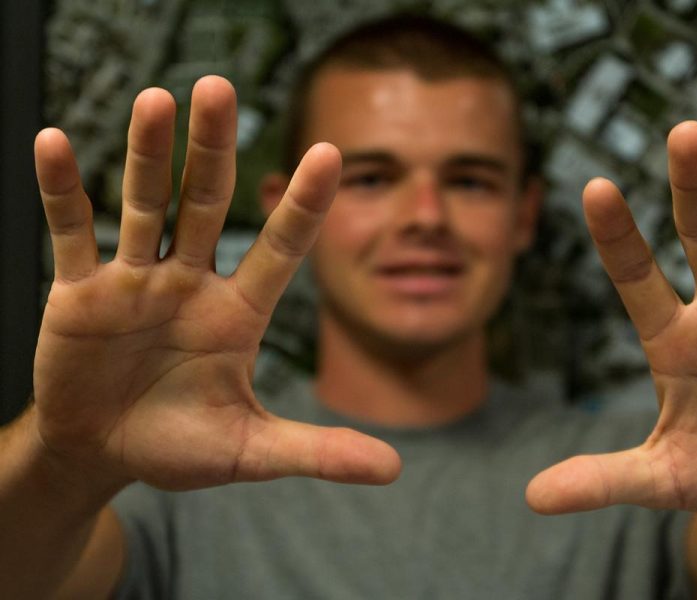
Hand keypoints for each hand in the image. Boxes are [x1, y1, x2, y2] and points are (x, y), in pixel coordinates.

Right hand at [31, 76, 399, 494]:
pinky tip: (52, 144)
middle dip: (213, 150)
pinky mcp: (81, 292)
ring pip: (144, 205)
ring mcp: (136, 282)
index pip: (280, 248)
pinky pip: (71, 234)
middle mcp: (192, 283)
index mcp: (239, 313)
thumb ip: (318, 451)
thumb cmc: (181, 446)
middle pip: (207, 204)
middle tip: (221, 87)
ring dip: (146, 154)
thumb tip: (395, 470)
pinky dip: (63, 194)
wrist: (107, 453)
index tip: (331, 153)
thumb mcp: (253, 452)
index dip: (304, 206)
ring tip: (157, 99)